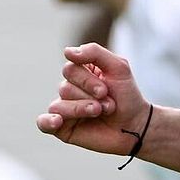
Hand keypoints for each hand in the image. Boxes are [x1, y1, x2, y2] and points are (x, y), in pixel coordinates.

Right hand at [37, 44, 151, 157]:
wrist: (136, 125)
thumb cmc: (127, 95)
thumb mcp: (118, 66)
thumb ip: (94, 52)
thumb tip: (66, 51)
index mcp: (81, 72)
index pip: (70, 68)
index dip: (87, 80)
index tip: (106, 89)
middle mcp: (70, 88)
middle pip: (64, 87)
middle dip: (88, 95)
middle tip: (108, 103)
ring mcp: (65, 108)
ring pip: (59, 105)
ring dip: (82, 109)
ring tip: (100, 112)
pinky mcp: (63, 128)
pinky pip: (43, 122)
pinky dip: (48, 121)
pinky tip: (58, 121)